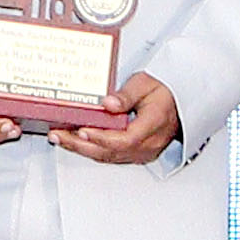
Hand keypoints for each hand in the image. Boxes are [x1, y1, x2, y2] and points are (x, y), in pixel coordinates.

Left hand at [60, 72, 184, 165]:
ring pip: (109, 156)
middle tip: (59, 136)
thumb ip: (126, 95)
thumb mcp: (145, 83)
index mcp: (153, 124)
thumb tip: (108, 103)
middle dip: (81, 145)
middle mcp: (149, 143)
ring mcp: (144, 151)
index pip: (125, 139)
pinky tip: (78, 142)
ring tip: (61, 138)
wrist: (180, 101)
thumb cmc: (165, 91)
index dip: (101, 138)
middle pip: (111, 152)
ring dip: (83, 149)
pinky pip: (113, 156)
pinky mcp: (137, 153)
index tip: (82, 131)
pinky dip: (93, 150)